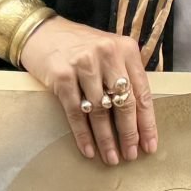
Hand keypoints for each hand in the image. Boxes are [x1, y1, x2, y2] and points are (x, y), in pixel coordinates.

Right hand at [20, 17, 155, 165]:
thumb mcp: (108, 51)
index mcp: (125, 49)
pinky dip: (83, 135)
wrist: (41, 32)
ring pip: (101, 112)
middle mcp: (107, 55)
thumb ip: (124, 74)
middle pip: (124, 104)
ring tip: (111, 158)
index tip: (149, 145)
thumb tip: (137, 119)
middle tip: (130, 156)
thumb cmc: (79, 46)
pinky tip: (89, 150)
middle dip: (129, 134)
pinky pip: (76, 113)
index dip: (146, 123)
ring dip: (106, 139)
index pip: (143, 92)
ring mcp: (84, 65)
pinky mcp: (62, 76)